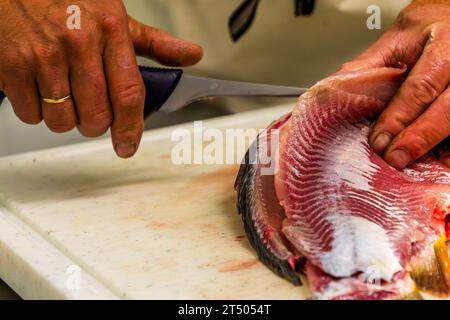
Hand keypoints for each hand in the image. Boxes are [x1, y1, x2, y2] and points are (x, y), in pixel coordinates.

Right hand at [0, 0, 202, 157]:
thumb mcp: (117, 16)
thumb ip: (155, 43)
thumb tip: (191, 55)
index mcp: (111, 31)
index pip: (128, 93)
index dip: (131, 128)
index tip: (128, 146)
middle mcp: (78, 43)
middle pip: (95, 116)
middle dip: (96, 125)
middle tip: (93, 111)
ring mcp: (43, 55)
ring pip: (62, 120)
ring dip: (66, 119)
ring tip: (65, 95)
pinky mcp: (12, 65)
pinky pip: (30, 114)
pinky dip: (37, 111)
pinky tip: (41, 89)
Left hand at [339, 0, 449, 168]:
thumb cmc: (428, 31)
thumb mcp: (396, 41)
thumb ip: (370, 67)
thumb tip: (336, 92)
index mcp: (445, 42)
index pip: (421, 87)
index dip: (399, 117)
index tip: (379, 140)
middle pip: (448, 109)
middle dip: (419, 138)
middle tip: (394, 158)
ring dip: (437, 146)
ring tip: (414, 165)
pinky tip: (437, 161)